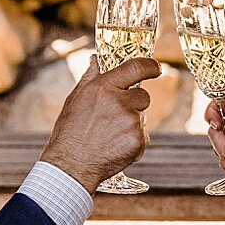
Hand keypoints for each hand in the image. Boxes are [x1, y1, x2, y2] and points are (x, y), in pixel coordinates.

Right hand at [41, 57, 161, 193]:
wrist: (71, 166)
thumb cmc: (70, 132)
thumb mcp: (75, 99)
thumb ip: (90, 77)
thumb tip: (96, 59)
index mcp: (103, 87)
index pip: (136, 67)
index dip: (150, 66)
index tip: (155, 68)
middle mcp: (120, 102)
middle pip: (143, 96)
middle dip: (134, 104)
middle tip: (115, 118)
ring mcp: (131, 122)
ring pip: (142, 118)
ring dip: (131, 124)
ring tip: (109, 136)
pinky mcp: (138, 141)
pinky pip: (142, 137)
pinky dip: (133, 142)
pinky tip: (114, 147)